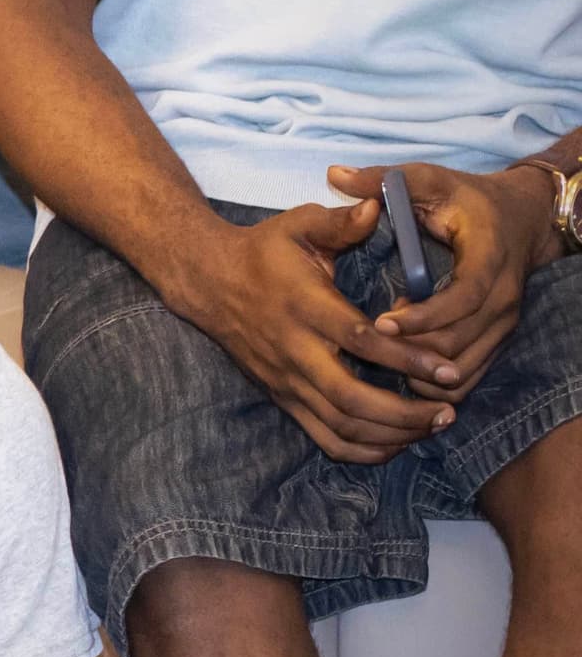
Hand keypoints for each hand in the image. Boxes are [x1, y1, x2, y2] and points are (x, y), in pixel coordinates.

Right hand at [167, 199, 450, 463]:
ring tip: (433, 424)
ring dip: (392, 435)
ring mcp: (287, 379)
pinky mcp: (283, 397)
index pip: (360, 340)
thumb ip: (340, 221)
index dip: (406, 358)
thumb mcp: (298, 225)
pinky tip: (397, 442)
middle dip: (406, 413)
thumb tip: (379, 206)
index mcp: (304, 306)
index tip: (448, 368)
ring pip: (341, 426)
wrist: (207, 280)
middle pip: (352, 399)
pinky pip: (325, 438)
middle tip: (449, 410)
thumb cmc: (263, 250)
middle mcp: (294, 350)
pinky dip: (365, 450)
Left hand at [341, 161, 558, 403]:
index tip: (380, 322)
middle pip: (462, 340)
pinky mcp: (499, 337)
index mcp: (488, 257)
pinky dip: (437, 380)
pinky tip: (402, 374)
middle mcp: (503, 296)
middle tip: (367, 349)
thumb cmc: (464, 198)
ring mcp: (505, 321)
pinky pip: (472, 372)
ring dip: (422, 370)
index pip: (464, 297)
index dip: (424, 315)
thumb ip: (384, 179)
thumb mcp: (427, 180)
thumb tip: (334, 175)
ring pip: (466, 363)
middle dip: (413, 350)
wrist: (521, 218)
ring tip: (378, 363)